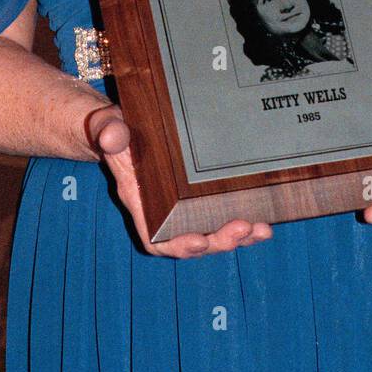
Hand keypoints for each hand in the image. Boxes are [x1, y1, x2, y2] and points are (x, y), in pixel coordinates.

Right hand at [86, 104, 273, 257]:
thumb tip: (113, 135)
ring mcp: (182, 206)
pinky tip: (263, 220)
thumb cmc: (114, 129)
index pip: (155, 237)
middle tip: (243, 228)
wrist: (122, 127)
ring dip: (236, 237)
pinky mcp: (198, 195)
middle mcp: (162, 211)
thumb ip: (109, 132)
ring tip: (261, 231)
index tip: (198, 240)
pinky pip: (220, 217)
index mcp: (139, 201)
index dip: (176, 244)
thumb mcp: (108, 126)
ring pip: (210, 234)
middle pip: (191, 240)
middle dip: (218, 240)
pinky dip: (242, 223)